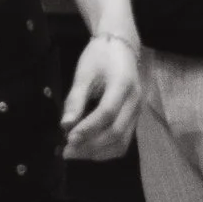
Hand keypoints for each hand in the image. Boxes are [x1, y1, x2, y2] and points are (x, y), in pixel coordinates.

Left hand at [60, 31, 141, 159]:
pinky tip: (89, 150)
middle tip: (67, 151)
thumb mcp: (84, 73)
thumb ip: (75, 99)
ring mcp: (137, 112)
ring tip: (75, 154)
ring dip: (98, 152)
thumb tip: (65, 126)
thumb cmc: (100, 56)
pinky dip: (106, 150)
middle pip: (116, 132)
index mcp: (123, 84)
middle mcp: (135, 101)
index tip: (68, 138)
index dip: (88, 128)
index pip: (107, 113)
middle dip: (90, 146)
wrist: (120, 48)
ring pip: (122, 142)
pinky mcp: (134, 119)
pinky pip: (123, 141)